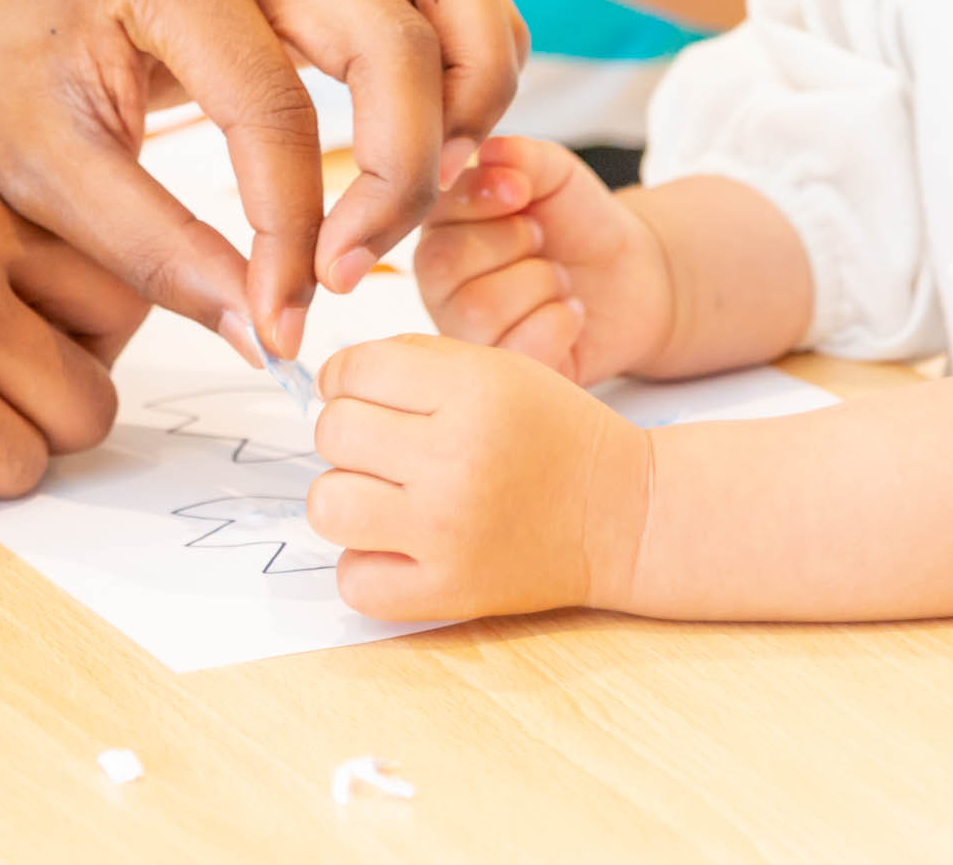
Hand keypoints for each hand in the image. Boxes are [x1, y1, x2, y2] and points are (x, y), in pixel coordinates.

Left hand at [0, 0, 525, 364]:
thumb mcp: (45, 179)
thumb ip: (158, 257)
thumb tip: (267, 332)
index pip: (275, 111)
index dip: (296, 234)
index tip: (282, 321)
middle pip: (394, 34)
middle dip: (402, 170)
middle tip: (354, 269)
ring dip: (470, 85)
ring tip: (429, 187)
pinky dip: (461, 49)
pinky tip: (428, 136)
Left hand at [308, 332, 647, 621]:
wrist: (624, 516)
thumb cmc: (554, 434)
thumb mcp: (497, 367)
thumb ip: (412, 360)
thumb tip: (330, 377)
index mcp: (472, 391)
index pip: (352, 370)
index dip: (348, 377)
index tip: (371, 395)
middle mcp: (456, 460)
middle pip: (333, 433)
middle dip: (352, 433)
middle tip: (389, 447)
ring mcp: (448, 532)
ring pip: (328, 505)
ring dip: (348, 496)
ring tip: (388, 495)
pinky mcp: (449, 592)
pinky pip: (353, 579)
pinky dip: (366, 563)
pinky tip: (400, 544)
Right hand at [415, 134, 678, 382]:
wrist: (633, 277)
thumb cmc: (579, 223)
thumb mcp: (555, 174)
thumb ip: (521, 156)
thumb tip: (489, 154)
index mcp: (440, 231)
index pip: (429, 215)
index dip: (480, 200)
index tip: (523, 192)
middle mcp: (441, 287)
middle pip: (444, 265)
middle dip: (512, 242)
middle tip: (541, 240)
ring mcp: (468, 335)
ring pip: (479, 309)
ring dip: (540, 282)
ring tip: (559, 278)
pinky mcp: (506, 375)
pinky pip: (516, 352)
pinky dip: (558, 322)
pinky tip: (569, 312)